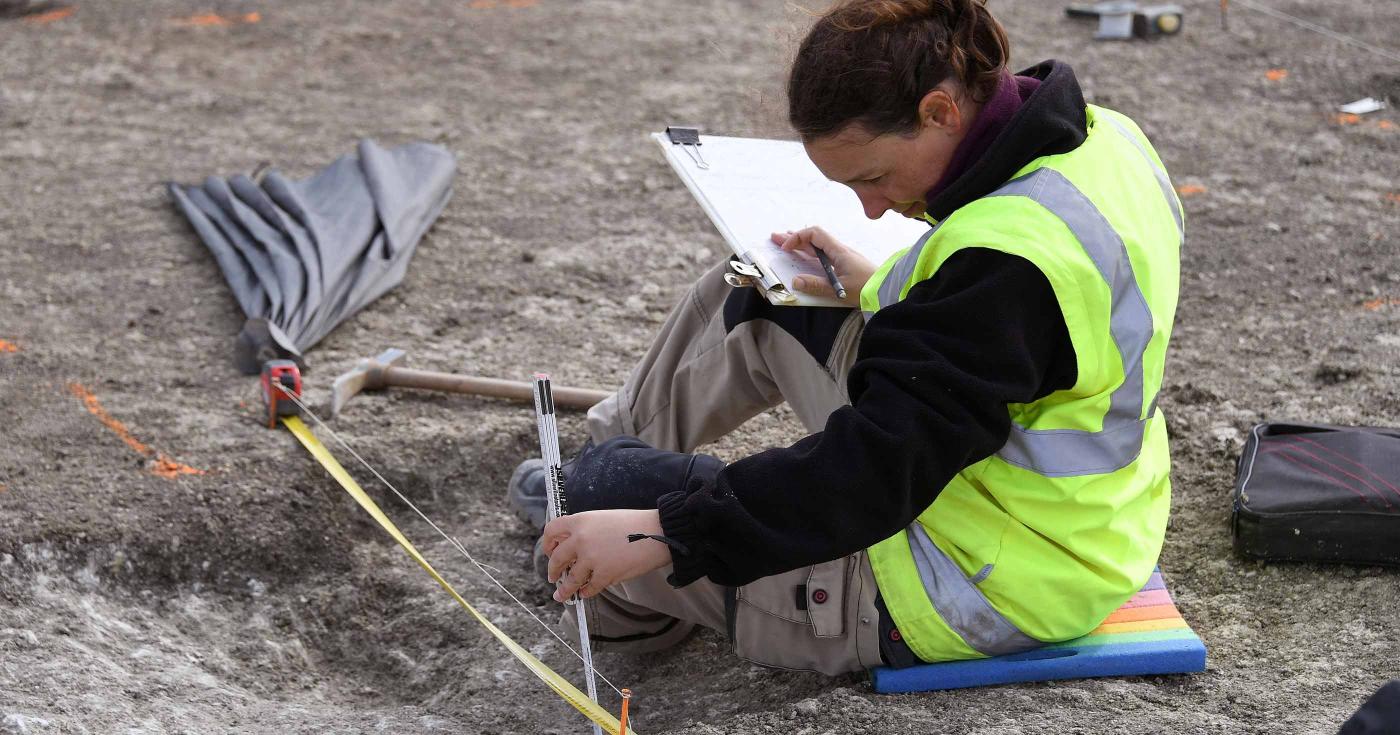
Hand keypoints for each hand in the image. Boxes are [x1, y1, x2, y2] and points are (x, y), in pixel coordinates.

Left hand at [542, 509, 671, 602]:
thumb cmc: (634, 524)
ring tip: (561, 595)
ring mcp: (591, 558)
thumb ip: (585, 530)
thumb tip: (571, 548)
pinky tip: (586, 593)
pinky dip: (586, 592)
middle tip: (553, 576)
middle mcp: (581, 539)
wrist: (658, 532)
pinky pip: (588, 588)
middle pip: (556, 558)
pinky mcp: (604, 574)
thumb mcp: (603, 518)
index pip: (551, 531)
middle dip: (553, 570)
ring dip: (564, 590)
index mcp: (581, 521)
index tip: (549, 552)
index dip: (547, 543)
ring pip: (570, 579)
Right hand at [771, 227, 875, 305]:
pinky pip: (823, 256)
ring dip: (801, 245)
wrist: (888, 291)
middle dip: (794, 238)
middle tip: (776, 238)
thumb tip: (795, 281)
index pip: (815, 234)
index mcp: (839, 251)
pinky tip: (804, 257)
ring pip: (818, 247)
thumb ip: (817, 285)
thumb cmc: (867, 288)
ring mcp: (843, 258)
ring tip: (785, 244)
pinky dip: (810, 254)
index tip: (786, 249)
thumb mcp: (840, 289)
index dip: (798, 238)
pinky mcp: (845, 266)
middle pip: (814, 238)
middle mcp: (840, 251)